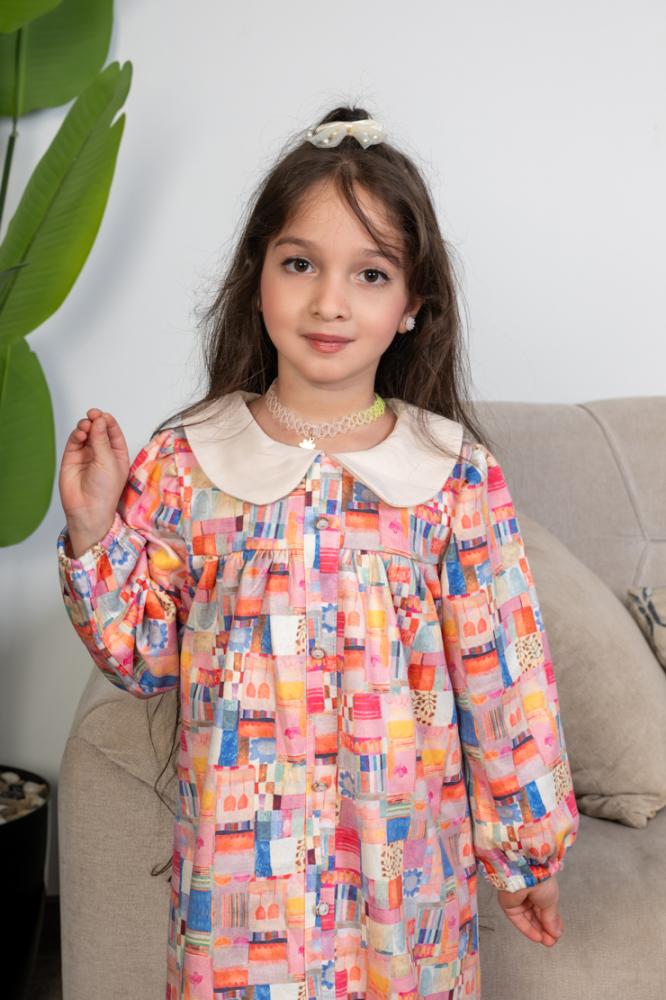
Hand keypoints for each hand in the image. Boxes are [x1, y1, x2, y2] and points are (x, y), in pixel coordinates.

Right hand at [58, 407, 129, 536]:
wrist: (88, 509)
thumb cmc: (105, 491)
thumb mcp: (108, 462)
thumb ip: (102, 440)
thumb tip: (99, 420)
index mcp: (117, 454)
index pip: (114, 432)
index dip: (109, 422)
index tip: (103, 415)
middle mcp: (102, 453)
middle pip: (99, 430)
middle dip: (96, 420)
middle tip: (93, 415)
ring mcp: (87, 454)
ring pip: (86, 433)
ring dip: (86, 425)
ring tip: (86, 426)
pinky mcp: (72, 457)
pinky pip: (75, 440)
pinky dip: (77, 434)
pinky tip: (80, 433)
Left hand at [496, 876, 563, 946]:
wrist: (526, 873)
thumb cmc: (541, 880)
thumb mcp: (551, 901)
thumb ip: (552, 919)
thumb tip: (556, 933)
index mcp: (541, 888)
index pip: (546, 909)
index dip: (552, 922)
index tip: (557, 934)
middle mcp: (529, 893)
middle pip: (536, 916)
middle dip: (545, 929)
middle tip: (552, 941)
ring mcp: (518, 898)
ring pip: (528, 919)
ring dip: (537, 931)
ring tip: (547, 941)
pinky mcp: (508, 903)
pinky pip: (518, 919)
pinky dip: (527, 929)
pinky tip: (537, 937)